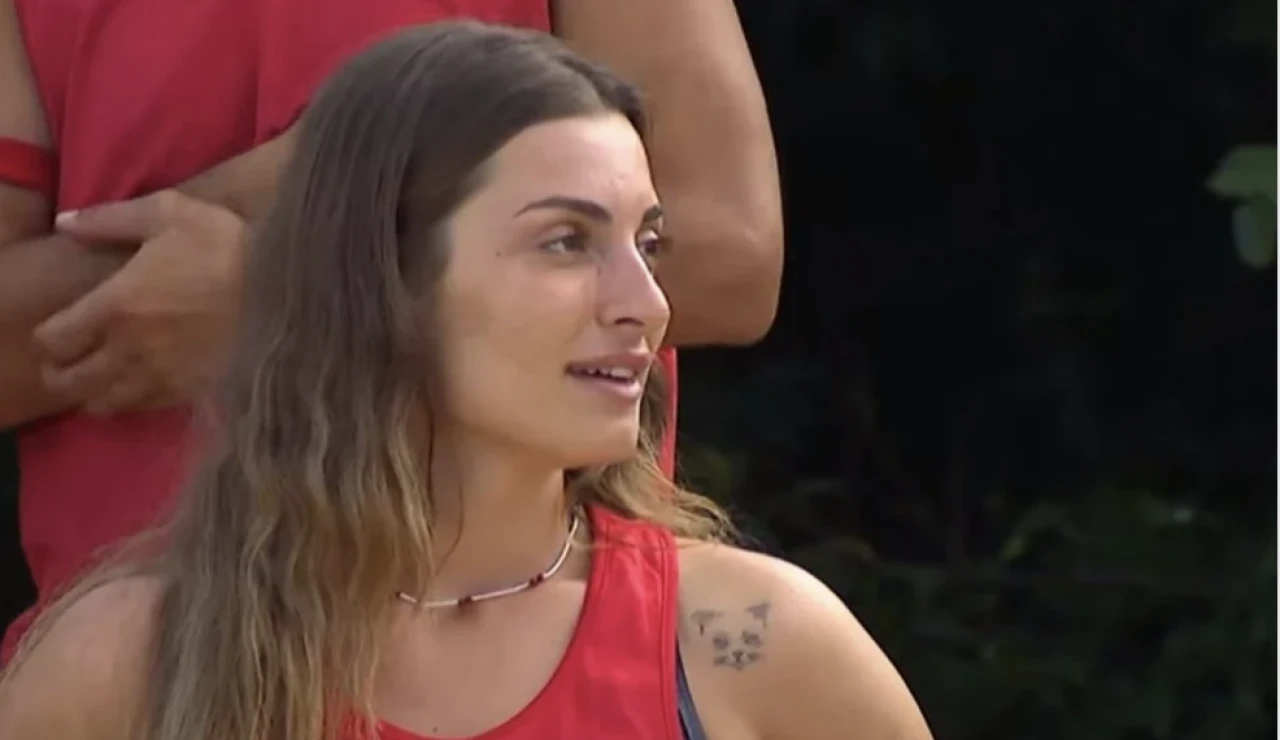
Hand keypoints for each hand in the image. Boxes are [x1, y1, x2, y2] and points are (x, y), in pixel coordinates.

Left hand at [33, 190, 246, 414]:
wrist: (290, 292)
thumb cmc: (227, 247)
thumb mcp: (170, 212)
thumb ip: (110, 218)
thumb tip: (65, 223)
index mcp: (115, 305)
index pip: (53, 340)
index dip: (50, 336)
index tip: (63, 326)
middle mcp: (129, 350)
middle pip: (69, 381)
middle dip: (65, 369)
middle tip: (77, 356)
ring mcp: (161, 377)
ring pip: (103, 402)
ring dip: (97, 389)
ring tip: (107, 373)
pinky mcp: (191, 393)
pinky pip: (144, 409)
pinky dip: (134, 400)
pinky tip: (145, 382)